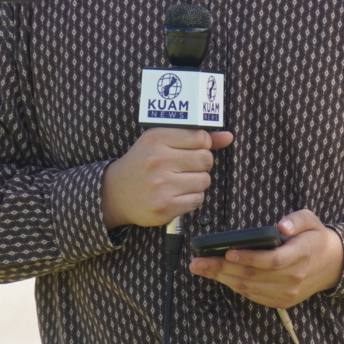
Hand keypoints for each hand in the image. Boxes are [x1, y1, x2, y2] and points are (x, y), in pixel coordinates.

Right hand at [101, 127, 233, 228]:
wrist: (115, 193)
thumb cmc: (143, 163)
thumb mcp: (161, 142)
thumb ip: (195, 138)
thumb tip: (228, 137)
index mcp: (157, 138)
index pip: (200, 137)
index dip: (202, 145)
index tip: (191, 150)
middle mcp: (159, 160)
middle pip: (206, 159)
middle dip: (201, 164)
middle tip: (185, 167)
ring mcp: (162, 185)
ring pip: (204, 181)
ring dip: (197, 182)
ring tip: (179, 181)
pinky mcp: (165, 207)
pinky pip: (197, 200)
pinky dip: (191, 198)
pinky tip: (177, 194)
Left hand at [188, 209, 343, 308]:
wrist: (333, 264)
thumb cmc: (315, 237)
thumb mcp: (311, 220)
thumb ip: (297, 220)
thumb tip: (282, 225)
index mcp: (301, 255)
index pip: (272, 261)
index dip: (248, 258)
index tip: (227, 251)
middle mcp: (294, 278)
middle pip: (253, 276)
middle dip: (222, 269)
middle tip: (198, 263)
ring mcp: (288, 293)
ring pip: (250, 288)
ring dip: (223, 280)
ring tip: (202, 269)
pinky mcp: (282, 301)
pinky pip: (254, 296)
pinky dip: (235, 287)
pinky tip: (220, 277)